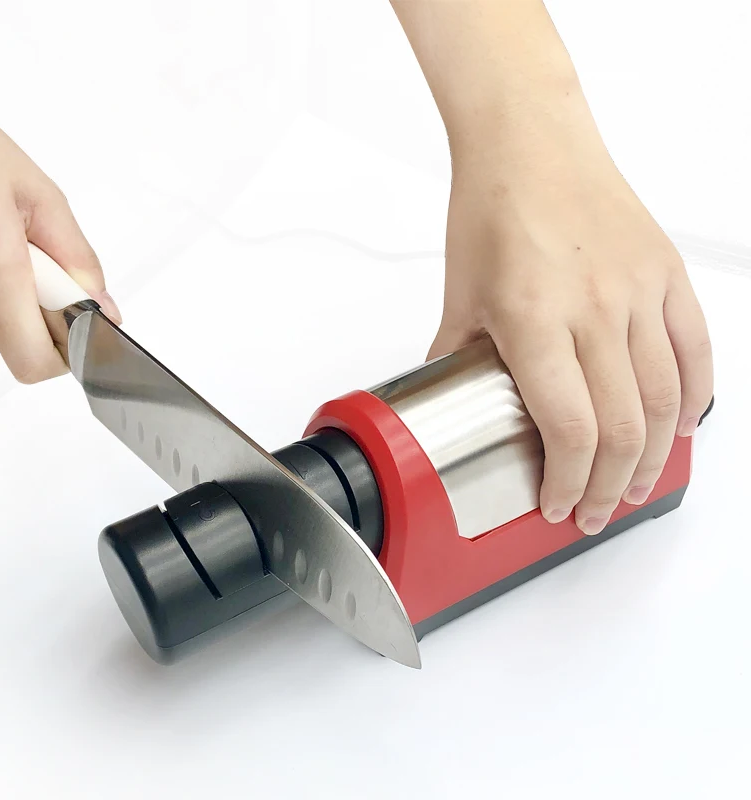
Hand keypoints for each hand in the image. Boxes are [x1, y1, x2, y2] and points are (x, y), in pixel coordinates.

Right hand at [0, 96, 120, 382]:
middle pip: (22, 342)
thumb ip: (77, 259)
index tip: (82, 322)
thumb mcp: (40, 195)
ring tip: (5, 241)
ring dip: (19, 294)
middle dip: (48, 313)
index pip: (34, 361)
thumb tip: (103, 309)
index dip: (67, 352)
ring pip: (1, 324)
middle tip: (42, 261)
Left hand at [430, 114, 712, 534]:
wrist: (530, 142)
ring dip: (652, 456)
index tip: (558, 504)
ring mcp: (639, 290)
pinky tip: (679, 426)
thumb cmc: (491, 210)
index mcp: (534, 320)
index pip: (569, 430)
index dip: (569, 483)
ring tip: (635, 485)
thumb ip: (454, 359)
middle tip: (595, 511)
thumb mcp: (459, 297)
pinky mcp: (666, 273)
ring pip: (664, 399)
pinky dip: (693, 397)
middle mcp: (594, 309)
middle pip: (623, 428)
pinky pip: (695, 349)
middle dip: (609, 487)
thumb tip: (444, 401)